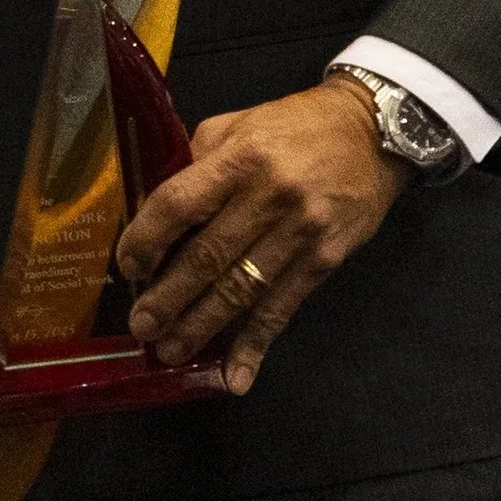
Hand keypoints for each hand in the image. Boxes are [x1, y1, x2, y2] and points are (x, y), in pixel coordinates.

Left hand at [112, 79, 405, 394]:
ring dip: (202, 327)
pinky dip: (256, 345)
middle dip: (169, 297)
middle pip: (208, 256)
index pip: (181, 203)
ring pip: (241, 290)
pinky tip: (236, 376)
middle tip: (141, 327)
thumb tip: (160, 213)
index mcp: (240, 158)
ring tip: (170, 353)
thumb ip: (199, 164)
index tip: (128, 266)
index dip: (148, 239)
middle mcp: (269, 197)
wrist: (372, 133)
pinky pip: (282, 308)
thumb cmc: (294, 126)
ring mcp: (300, 233)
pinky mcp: (325, 261)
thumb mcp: (238, 125)